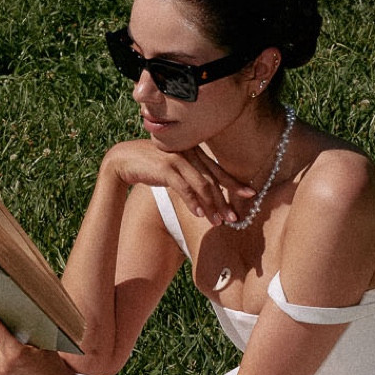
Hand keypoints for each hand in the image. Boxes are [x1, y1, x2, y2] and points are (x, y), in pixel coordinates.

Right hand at [103, 139, 255, 226]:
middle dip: (225, 200)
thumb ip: (191, 175)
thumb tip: (208, 194)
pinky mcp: (165, 167)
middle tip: (235, 217)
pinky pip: (184, 187)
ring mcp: (178, 158)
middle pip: (212, 179)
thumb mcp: (174, 168)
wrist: (123, 159)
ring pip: (201, 185)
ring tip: (217, 222)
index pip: (217, 169)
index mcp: (194, 151)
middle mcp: (189, 152)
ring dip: (210, 205)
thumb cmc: (151, 165)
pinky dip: (192, 201)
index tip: (251, 194)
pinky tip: (198, 214)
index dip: (234, 182)